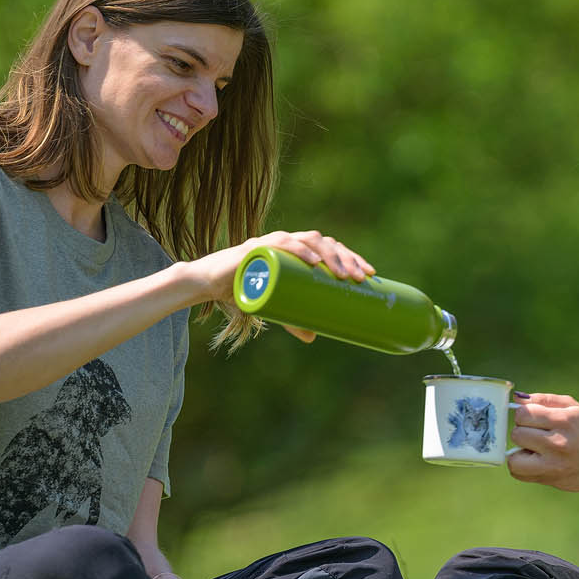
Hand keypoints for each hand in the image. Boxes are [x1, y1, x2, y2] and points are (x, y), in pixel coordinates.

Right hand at [185, 230, 375, 336]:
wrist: (207, 284)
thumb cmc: (242, 290)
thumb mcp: (274, 306)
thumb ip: (293, 319)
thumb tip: (313, 338)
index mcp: (297, 252)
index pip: (332, 247)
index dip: (353, 258)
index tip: (370, 275)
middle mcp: (288, 242)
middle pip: (325, 242)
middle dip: (347, 258)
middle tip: (361, 279)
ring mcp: (273, 242)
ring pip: (309, 240)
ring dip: (330, 256)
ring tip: (343, 275)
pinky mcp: (257, 248)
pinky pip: (282, 244)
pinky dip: (300, 251)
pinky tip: (315, 261)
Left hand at [506, 391, 578, 493]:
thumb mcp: (572, 408)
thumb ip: (544, 400)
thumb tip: (516, 399)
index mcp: (565, 421)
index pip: (524, 414)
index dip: (524, 414)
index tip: (533, 418)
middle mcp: (559, 443)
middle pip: (517, 434)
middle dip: (522, 431)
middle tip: (535, 434)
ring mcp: (553, 464)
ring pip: (513, 457)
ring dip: (518, 451)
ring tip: (532, 448)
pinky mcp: (548, 479)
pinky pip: (517, 472)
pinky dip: (520, 466)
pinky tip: (534, 460)